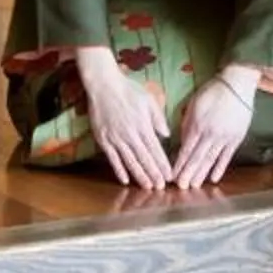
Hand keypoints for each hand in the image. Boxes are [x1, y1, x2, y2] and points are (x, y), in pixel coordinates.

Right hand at [75, 48, 172, 187]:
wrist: (103, 85)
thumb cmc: (128, 90)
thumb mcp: (149, 100)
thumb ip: (158, 118)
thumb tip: (166, 134)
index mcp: (143, 126)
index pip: (156, 150)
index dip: (163, 165)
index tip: (169, 176)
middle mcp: (130, 135)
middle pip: (144, 159)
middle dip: (153, 174)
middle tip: (161, 187)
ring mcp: (116, 139)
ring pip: (130, 162)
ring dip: (139, 176)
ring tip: (147, 187)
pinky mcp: (104, 140)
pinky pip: (112, 159)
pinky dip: (119, 170)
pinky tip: (125, 180)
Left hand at [172, 68, 258, 187]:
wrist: (237, 84)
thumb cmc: (212, 92)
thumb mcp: (194, 104)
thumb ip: (187, 124)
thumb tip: (182, 141)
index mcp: (198, 124)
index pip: (186, 149)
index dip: (179, 164)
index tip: (172, 175)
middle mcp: (210, 134)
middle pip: (197, 157)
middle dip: (188, 173)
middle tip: (181, 187)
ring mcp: (225, 137)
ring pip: (211, 159)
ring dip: (202, 174)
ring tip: (195, 186)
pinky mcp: (236, 138)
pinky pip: (226, 156)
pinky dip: (220, 168)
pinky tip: (214, 178)